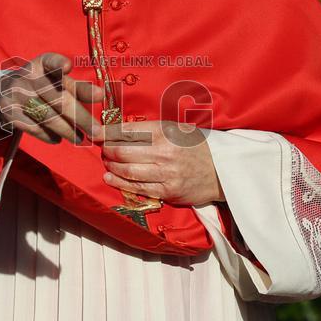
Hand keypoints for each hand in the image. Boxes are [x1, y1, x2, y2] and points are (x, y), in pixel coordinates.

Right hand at [0, 52, 103, 145]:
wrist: (3, 93)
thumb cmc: (42, 86)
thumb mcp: (58, 82)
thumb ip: (80, 88)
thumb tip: (101, 96)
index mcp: (41, 63)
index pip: (50, 61)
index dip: (58, 63)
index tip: (67, 67)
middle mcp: (27, 76)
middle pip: (58, 98)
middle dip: (81, 117)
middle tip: (97, 132)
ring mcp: (15, 94)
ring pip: (47, 116)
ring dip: (67, 131)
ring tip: (81, 139)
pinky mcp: (8, 111)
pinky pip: (33, 127)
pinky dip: (48, 135)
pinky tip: (58, 139)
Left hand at [94, 120, 224, 205]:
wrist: (222, 170)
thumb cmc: (197, 147)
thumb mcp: (178, 129)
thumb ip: (152, 129)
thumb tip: (122, 129)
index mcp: (166, 132)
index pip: (129, 130)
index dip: (109, 132)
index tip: (98, 132)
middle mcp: (164, 152)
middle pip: (123, 150)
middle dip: (108, 149)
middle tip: (103, 148)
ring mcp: (166, 174)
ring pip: (127, 170)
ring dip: (112, 166)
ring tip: (106, 162)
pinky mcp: (168, 191)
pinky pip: (137, 187)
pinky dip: (120, 182)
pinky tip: (110, 177)